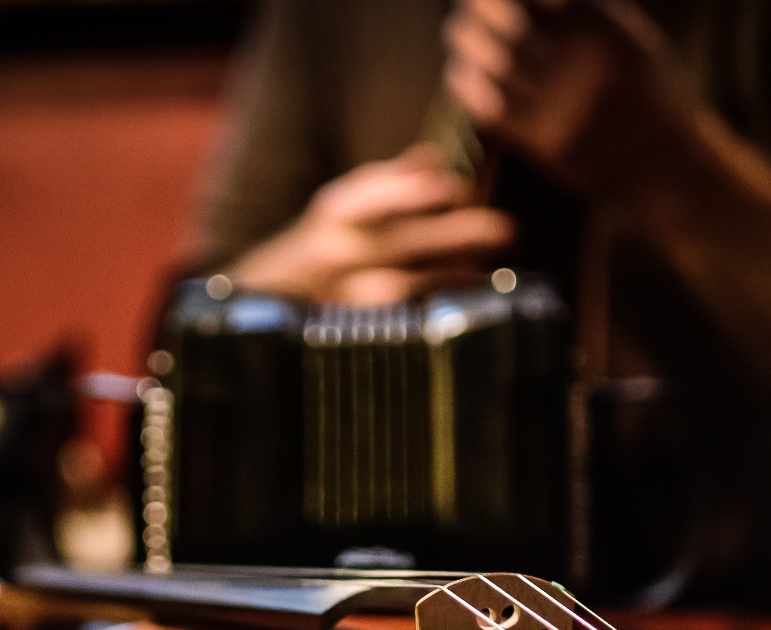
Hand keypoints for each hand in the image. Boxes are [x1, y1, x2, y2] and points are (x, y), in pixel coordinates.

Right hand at [226, 144, 513, 303]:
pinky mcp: (354, 331)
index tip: (454, 186)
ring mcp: (342, 295)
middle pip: (395, 241)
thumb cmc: (319, 245)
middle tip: (504, 228)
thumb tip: (436, 156)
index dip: (409, 190)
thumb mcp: (343, 205)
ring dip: (450, 276)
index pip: (368, 193)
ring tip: (488, 268)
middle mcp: (335, 252)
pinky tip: (469, 304)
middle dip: (451, 233)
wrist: (267, 302)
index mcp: (334, 211)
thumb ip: (389, 181)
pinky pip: (402, 323)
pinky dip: (436, 310)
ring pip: (400, 288)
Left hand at [443, 0, 692, 194]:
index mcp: (610, 34)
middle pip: (512, 23)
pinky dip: (468, 83)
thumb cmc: (650, 95)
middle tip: (469, 4)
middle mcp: (587, 67)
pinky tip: (462, 70)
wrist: (667, 166)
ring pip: (496, 63)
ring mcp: (566, 108)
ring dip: (467, 42)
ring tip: (460, 33)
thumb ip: (596, 12)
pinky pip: (492, 107)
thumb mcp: (638, 41)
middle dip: (481, 7)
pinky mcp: (547, 144)